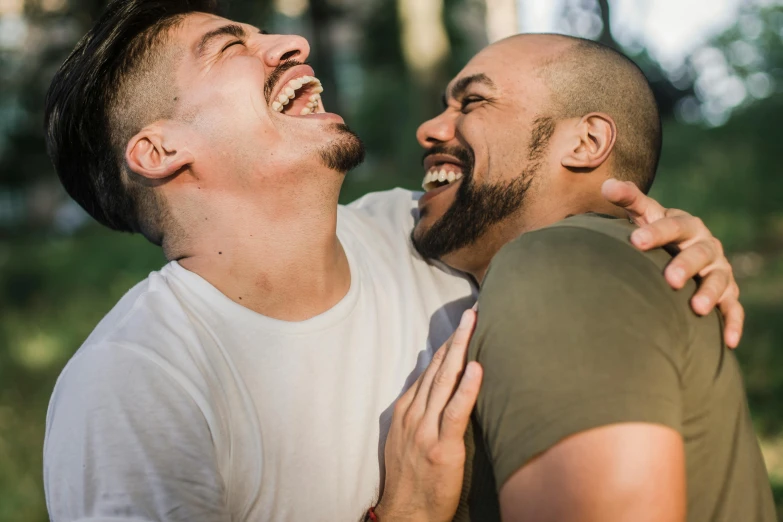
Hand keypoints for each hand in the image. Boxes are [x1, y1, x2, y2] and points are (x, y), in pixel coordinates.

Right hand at [376, 310, 482, 521]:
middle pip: (437, 369)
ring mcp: (426, 430)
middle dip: (455, 338)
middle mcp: (414, 415)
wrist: (406, 513)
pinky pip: (455, 413)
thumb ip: (420, 411)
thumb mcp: (406, 438)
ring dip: (461, 350)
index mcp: (406, 411)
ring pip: (445, 382)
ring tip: (474, 325)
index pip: (429, 370)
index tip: (462, 325)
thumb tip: (436, 387)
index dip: (446, 346)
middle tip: (472, 312)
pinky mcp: (442, 448)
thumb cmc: (412, 477)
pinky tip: (476, 368)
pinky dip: (466, 389)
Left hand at [602, 179, 742, 347]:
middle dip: (686, 265)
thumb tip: (607, 183)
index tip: (635, 241)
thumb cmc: (656, 234)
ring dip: (710, 293)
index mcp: (685, 224)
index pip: (671, 224)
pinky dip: (733, 322)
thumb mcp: (645, 215)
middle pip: (699, 253)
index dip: (655, 233)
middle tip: (669, 279)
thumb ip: (629, 199)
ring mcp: (718, 269)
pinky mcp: (727, 293)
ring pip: (719, 279)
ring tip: (696, 308)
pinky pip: (734, 308)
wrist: (679, 249)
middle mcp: (706, 245)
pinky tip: (728, 342)